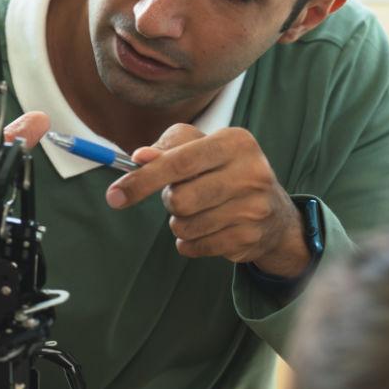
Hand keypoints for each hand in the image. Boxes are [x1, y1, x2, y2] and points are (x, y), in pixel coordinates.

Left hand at [105, 125, 308, 276]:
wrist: (274, 214)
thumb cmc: (223, 173)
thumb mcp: (200, 150)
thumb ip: (167, 150)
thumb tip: (139, 158)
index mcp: (236, 141)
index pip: (178, 161)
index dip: (142, 180)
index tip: (114, 195)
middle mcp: (252, 172)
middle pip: (179, 199)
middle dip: (170, 202)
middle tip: (183, 196)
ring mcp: (254, 208)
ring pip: (184, 226)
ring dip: (180, 223)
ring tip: (200, 212)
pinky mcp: (249, 238)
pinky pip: (194, 247)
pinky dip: (189, 242)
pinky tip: (208, 230)